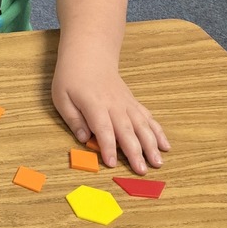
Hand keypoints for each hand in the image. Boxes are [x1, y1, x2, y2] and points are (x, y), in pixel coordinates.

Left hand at [51, 56, 168, 174]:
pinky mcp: (133, 103)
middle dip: (135, 152)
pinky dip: (158, 131)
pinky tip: (165, 145)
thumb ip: (73, 119)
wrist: (90, 56)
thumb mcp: (61, 97)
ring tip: (158, 162)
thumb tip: (83, 139)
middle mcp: (114, 105)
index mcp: (94, 104)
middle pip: (127, 130)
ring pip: (142, 125)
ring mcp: (126, 103)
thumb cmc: (71, 78)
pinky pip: (148, 118)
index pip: (103, 129)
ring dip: (152, 145)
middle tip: (142, 171)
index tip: (111, 163)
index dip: (108, 146)